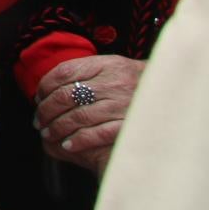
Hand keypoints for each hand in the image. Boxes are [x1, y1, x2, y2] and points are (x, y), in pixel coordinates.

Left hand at [35, 54, 143, 172]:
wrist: (170, 94)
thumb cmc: (132, 82)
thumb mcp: (111, 67)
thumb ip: (84, 72)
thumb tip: (47, 86)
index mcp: (106, 65)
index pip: (63, 72)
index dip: (45, 87)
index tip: (37, 98)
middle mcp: (113, 83)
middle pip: (66, 96)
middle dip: (46, 110)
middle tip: (38, 121)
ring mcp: (122, 104)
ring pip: (78, 117)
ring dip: (57, 127)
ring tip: (48, 134)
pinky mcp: (129, 125)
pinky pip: (97, 134)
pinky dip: (79, 140)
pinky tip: (67, 144)